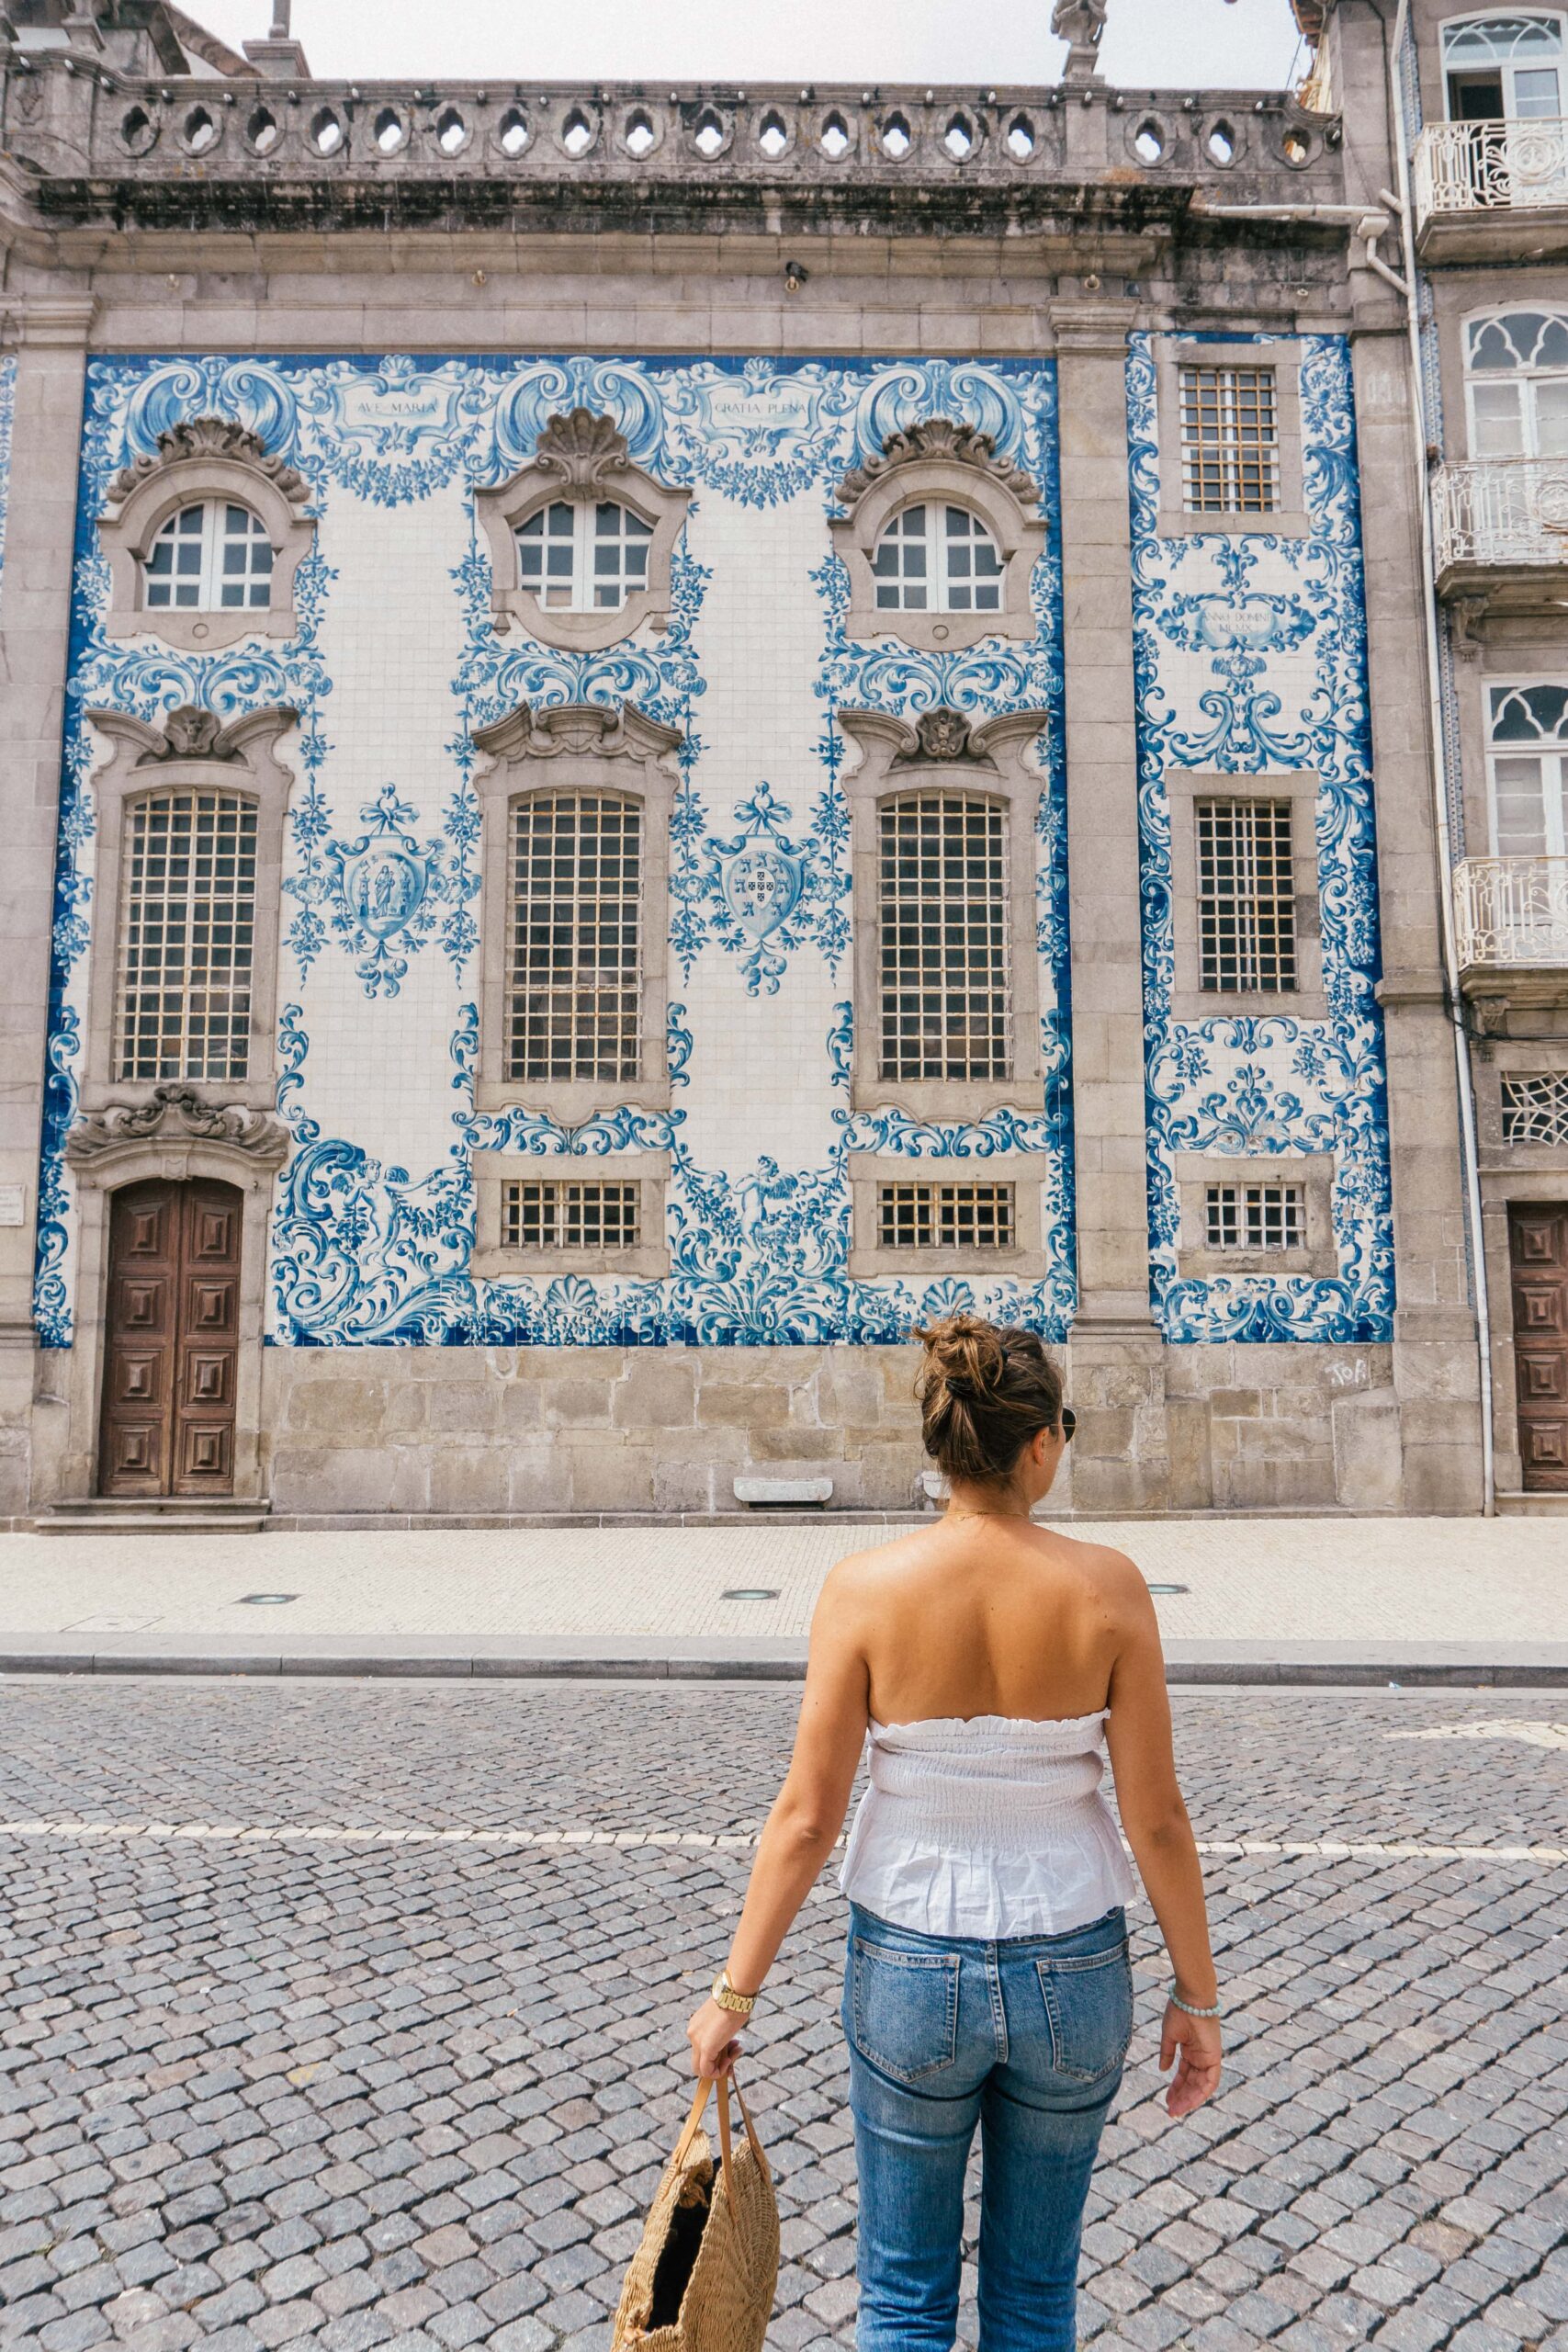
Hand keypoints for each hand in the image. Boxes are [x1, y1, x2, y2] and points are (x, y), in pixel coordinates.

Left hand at [687, 1996, 742, 2079]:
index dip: (716, 2054)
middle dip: (717, 2063)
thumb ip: (721, 2034)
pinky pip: (707, 2071)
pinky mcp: (705, 2048)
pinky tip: (730, 2060)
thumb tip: (728, 2048)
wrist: (735, 1995)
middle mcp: (692, 2033)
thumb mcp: (724, 2020)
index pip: (701, 2049)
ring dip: (720, 2067)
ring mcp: (696, 2041)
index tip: (732, 2049)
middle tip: (733, 2055)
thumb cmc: (735, 2002)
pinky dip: (719, 2072)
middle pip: (699, 2061)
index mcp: (696, 2025)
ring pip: (702, 2069)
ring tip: (735, 2053)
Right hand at [1159, 2001, 1222, 2117]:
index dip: (1176, 2088)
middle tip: (1170, 2110)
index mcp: (1191, 2050)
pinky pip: (1211, 2081)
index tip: (1167, 2100)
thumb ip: (1167, 2054)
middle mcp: (1201, 2057)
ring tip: (1177, 2110)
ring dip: (1190, 2099)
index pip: (1184, 2075)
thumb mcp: (1170, 2036)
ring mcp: (1208, 2057)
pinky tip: (1190, 2102)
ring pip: (1201, 2086)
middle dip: (1181, 2098)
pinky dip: (1202, 2092)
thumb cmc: (1179, 2010)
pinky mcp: (1215, 2057)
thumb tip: (1163, 2070)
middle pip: (1192, 2083)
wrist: (1191, 1997)